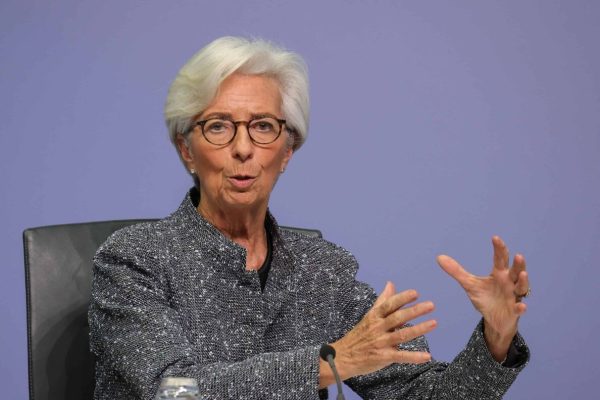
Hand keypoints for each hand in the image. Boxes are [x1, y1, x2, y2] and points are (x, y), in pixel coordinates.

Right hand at [320, 282, 435, 386]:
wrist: (343, 357)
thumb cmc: (359, 335)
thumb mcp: (369, 315)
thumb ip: (383, 300)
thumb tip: (391, 283)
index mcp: (374, 316)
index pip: (389, 305)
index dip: (402, 298)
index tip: (415, 293)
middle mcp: (377, 328)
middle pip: (397, 318)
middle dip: (414, 311)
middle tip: (431, 305)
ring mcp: (381, 343)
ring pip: (402, 335)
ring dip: (419, 329)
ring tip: (434, 323)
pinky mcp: (383, 357)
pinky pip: (401, 356)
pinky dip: (414, 357)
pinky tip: (427, 356)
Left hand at [436, 236, 528, 360]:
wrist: (494, 320)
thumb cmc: (485, 298)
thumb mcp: (469, 284)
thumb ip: (456, 271)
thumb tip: (439, 257)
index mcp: (499, 274)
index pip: (500, 259)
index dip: (499, 248)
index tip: (495, 238)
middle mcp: (509, 283)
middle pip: (516, 271)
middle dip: (518, 264)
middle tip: (518, 255)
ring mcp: (514, 296)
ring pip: (522, 287)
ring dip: (523, 281)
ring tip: (523, 274)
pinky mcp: (515, 310)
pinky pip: (519, 308)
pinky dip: (521, 307)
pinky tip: (521, 305)